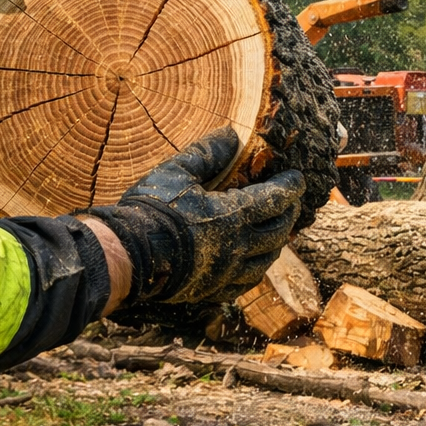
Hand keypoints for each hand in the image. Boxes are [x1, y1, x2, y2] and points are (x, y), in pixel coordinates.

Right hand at [85, 127, 304, 304]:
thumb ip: (207, 153)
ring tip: (274, 230)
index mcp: (234, 216)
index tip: (297, 178)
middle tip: (289, 201)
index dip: (290, 188)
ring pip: (265, 260)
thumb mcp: (177, 171)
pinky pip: (243, 283)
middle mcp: (238, 247)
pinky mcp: (211, 290)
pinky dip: (254, 270)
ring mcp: (226, 273)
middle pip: (278, 231)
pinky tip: (250, 263)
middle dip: (288, 214)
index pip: (276, 200)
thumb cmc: (152, 210)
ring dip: (275, 242)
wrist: (128, 256)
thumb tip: (232, 135)